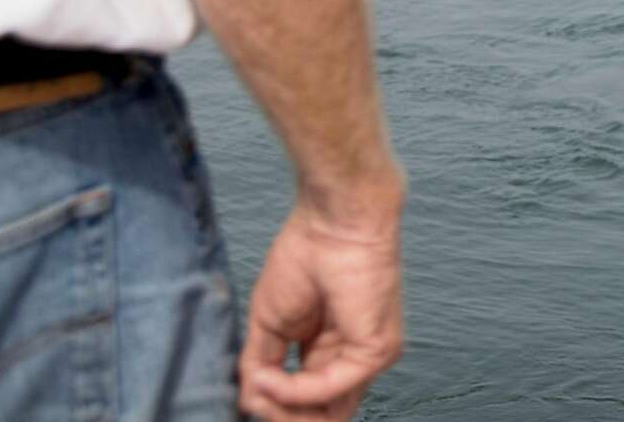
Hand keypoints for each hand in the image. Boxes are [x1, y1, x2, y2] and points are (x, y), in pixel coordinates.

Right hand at [239, 189, 404, 420]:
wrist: (334, 220)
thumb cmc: (306, 255)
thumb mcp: (270, 322)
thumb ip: (261, 367)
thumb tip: (250, 402)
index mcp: (330, 348)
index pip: (310, 401)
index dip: (277, 410)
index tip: (248, 400)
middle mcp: (351, 357)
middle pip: (321, 415)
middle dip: (282, 417)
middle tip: (252, 404)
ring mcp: (366, 356)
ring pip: (327, 413)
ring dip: (284, 411)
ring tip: (255, 392)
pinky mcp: (374, 350)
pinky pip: (328, 388)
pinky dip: (292, 390)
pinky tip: (267, 376)